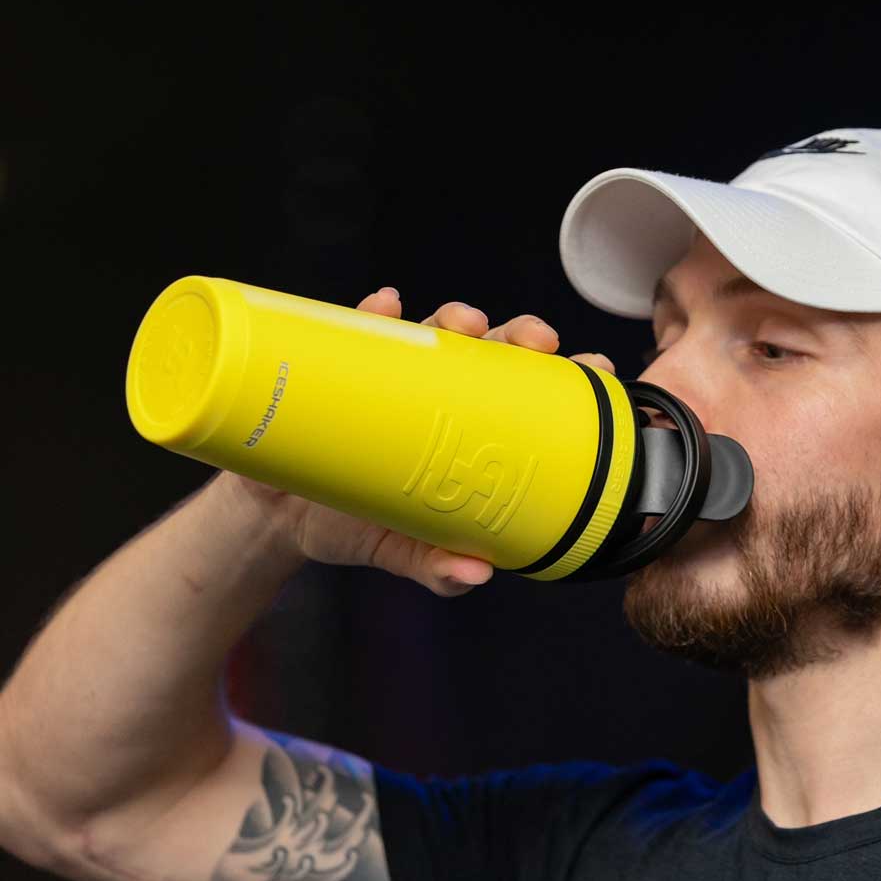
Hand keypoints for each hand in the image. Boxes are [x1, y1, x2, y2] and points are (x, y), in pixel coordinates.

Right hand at [222, 287, 615, 596]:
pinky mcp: (340, 364)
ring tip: (463, 323)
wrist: (283, 516)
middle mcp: (443, 393)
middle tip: (536, 339)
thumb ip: (436, 568)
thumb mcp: (402, 551)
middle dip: (521, 335)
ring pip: (435, 329)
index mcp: (475, 430)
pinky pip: (358, 326)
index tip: (597, 368)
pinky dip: (372, 311)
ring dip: (455, 317)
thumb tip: (473, 576)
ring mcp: (394, 374)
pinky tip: (383, 303)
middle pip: (494, 351)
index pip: (532, 396)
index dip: (567, 378)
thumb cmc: (362, 524)